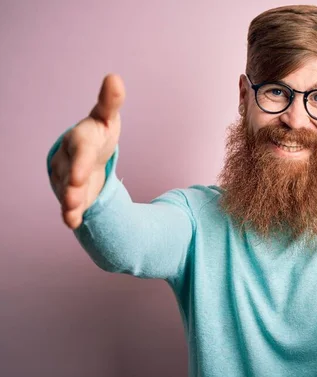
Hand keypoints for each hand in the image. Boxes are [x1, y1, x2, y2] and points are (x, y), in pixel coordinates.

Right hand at [50, 74, 124, 228]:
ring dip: (70, 201)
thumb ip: (110, 101)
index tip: (81, 175)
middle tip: (75, 190)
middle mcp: (68, 158)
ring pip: (66, 190)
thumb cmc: (98, 133)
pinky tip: (72, 223)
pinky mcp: (70, 193)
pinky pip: (69, 205)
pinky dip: (71, 214)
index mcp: (80, 139)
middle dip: (73, 181)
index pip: (80, 148)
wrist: (86, 153)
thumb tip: (114, 77)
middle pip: (70, 170)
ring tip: (72, 213)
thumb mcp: (106, 117)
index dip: (80, 161)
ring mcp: (66, 176)